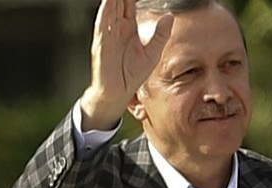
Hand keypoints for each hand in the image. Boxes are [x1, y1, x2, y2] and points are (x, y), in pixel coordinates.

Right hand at [80, 0, 173, 129]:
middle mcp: (116, 27)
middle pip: (120, 0)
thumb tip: (170, 16)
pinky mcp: (101, 44)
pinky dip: (105, 12)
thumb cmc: (131, 75)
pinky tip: (109, 1)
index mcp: (128, 27)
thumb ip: (161, 35)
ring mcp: (107, 34)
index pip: (131, 2)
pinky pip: (102, 25)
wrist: (117, 95)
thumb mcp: (153, 54)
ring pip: (110, 8)